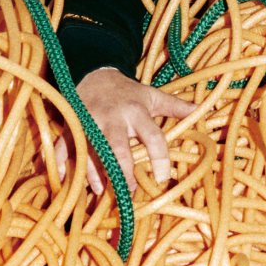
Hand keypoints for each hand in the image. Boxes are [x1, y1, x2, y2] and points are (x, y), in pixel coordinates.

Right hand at [76, 66, 197, 197]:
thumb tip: (203, 109)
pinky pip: (64, 146)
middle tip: (128, 192)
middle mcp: (113, 118)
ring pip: (89, 150)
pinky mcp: (71, 126)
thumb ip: (176, 106)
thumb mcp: (152, 96)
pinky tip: (64, 180)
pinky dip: (62, 163)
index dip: (160, 158)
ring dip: (94, 173)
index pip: (153, 136)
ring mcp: (89, 123)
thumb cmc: (127, 92)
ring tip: (101, 191)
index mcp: (136, 111)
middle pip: (117, 147)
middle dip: (122, 171)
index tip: (164, 178)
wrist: (94, 73)